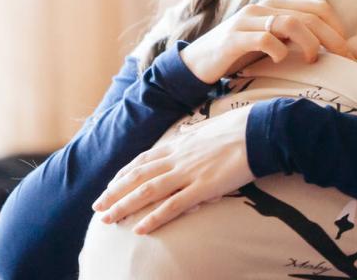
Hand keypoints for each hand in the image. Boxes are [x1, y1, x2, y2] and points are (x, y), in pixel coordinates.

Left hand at [91, 104, 254, 234]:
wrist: (259, 130)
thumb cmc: (241, 128)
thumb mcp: (210, 129)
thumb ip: (196, 139)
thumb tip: (190, 138)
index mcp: (180, 143)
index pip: (144, 160)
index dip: (124, 173)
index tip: (111, 184)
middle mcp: (179, 157)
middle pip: (138, 176)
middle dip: (115, 192)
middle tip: (97, 206)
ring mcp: (189, 172)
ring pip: (148, 191)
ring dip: (124, 206)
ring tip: (107, 219)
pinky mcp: (204, 187)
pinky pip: (173, 205)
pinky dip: (154, 218)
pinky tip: (140, 228)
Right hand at [181, 0, 350, 83]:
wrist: (197, 63)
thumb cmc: (239, 55)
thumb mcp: (271, 43)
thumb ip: (294, 40)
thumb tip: (329, 50)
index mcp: (275, 8)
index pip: (317, 9)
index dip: (337, 28)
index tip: (348, 51)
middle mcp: (263, 9)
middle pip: (309, 16)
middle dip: (332, 39)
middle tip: (344, 60)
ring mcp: (247, 22)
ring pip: (290, 22)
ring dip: (309, 43)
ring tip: (312, 60)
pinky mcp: (233, 39)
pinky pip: (263, 38)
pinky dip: (278, 50)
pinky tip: (280, 60)